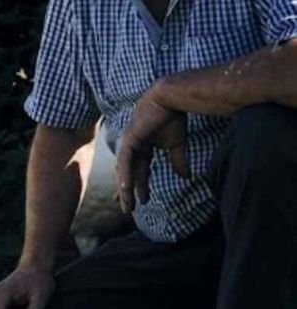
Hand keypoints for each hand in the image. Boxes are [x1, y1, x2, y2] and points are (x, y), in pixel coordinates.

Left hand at [115, 87, 189, 212]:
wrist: (171, 99)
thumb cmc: (173, 117)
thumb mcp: (176, 145)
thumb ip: (178, 161)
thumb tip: (185, 177)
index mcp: (142, 148)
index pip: (138, 171)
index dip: (138, 187)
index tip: (141, 202)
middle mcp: (132, 147)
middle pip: (127, 174)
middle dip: (127, 192)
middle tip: (127, 209)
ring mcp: (129, 143)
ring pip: (124, 171)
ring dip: (125, 189)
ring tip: (127, 206)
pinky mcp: (130, 139)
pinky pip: (125, 161)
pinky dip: (125, 175)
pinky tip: (125, 189)